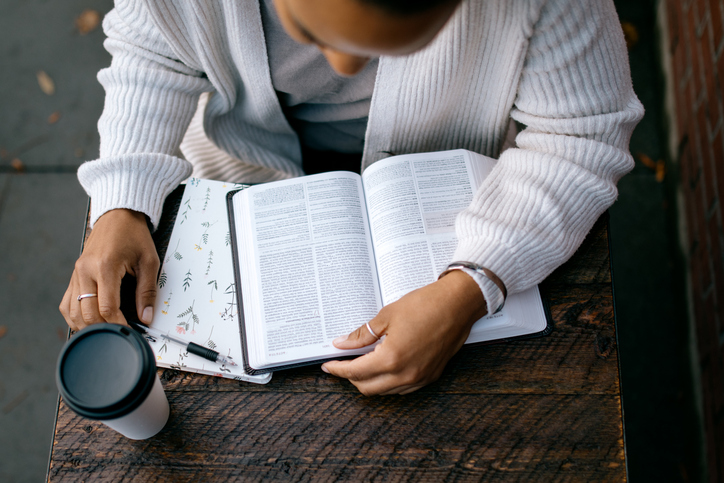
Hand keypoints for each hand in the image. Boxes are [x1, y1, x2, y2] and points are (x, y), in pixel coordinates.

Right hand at [59, 209, 158, 330]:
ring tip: (105, 331)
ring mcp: (76, 273)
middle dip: (103, 327)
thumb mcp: (149, 261)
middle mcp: (85, 270)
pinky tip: (88, 322)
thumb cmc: (134, 235)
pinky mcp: (74, 275)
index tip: (129, 331)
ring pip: (73, 311)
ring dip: (87, 325)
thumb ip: (147, 291)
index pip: (106, 306)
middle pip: (87, 312)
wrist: (118, 215)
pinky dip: (75, 316)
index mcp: (105, 266)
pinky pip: (67, 302)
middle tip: (119, 334)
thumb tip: (146, 316)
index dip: (117, 323)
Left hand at [321, 270, 486, 394]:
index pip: (355, 372)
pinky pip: (403, 388)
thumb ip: (362, 334)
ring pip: (385, 391)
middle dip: (351, 378)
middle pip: (368, 388)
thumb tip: (342, 343)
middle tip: (343, 364)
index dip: (338, 369)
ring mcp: (420, 378)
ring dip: (370, 381)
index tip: (328, 366)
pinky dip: (388, 382)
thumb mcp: (387, 316)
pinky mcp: (431, 376)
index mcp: (391, 359)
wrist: (458, 304)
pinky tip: (384, 367)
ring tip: (362, 363)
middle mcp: (406, 374)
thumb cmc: (426, 305)